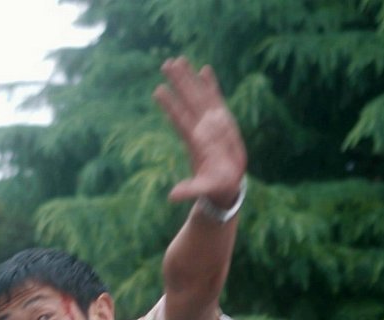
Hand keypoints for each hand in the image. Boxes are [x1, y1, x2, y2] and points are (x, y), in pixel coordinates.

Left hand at [153, 57, 246, 207]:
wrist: (226, 184)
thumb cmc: (214, 187)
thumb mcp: (202, 189)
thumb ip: (189, 189)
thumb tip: (172, 196)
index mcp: (195, 142)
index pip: (179, 119)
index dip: (170, 106)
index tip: (158, 90)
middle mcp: (201, 128)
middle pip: (187, 100)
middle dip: (178, 82)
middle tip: (165, 63)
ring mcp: (211, 122)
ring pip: (199, 95)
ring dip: (190, 78)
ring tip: (179, 60)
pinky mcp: (224, 120)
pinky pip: (216, 98)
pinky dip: (210, 84)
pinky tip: (204, 68)